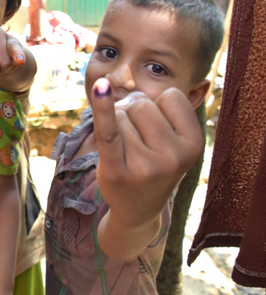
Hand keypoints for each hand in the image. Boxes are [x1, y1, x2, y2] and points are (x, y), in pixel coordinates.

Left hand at [91, 78, 203, 256]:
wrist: (138, 208)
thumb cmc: (154, 163)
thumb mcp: (172, 140)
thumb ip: (154, 109)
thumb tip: (105, 86)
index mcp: (195, 144)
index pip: (170, 96)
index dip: (158, 106)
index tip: (158, 129)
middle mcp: (174, 157)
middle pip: (141, 104)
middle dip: (132, 112)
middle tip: (135, 139)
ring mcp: (146, 166)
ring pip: (120, 115)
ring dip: (116, 124)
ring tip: (125, 149)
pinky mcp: (117, 171)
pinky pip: (108, 130)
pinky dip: (101, 107)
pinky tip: (99, 87)